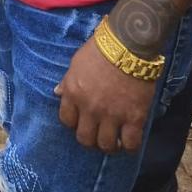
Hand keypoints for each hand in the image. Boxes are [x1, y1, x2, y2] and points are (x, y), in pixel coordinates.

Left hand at [56, 37, 156, 154]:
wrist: (128, 45)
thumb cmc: (100, 50)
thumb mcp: (76, 63)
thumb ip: (68, 81)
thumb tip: (58, 93)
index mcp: (73, 93)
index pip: (66, 120)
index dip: (74, 123)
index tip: (82, 121)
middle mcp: (90, 108)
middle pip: (85, 138)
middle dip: (90, 140)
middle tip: (98, 135)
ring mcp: (112, 114)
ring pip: (106, 145)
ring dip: (109, 146)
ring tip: (114, 141)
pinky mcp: (134, 117)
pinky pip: (130, 143)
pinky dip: (130, 147)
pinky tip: (129, 142)